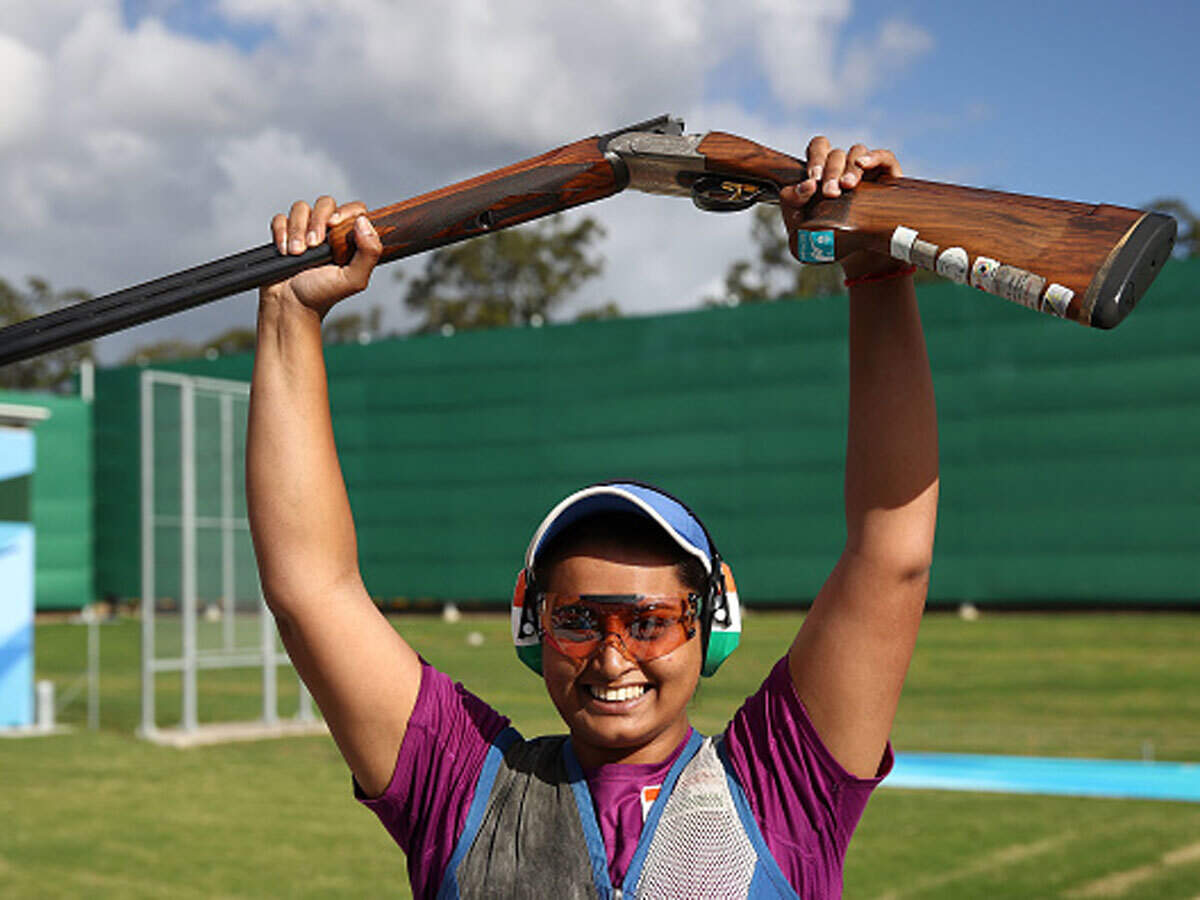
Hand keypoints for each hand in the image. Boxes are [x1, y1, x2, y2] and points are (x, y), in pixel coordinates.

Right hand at [264, 196, 382, 317]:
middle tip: (314, 245)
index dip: (346, 211)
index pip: (354, 210)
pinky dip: (281, 232)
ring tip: (297, 253)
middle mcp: (328, 232)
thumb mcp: (354, 279)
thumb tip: (364, 221)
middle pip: (325, 203)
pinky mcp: (284, 235)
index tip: (335, 225)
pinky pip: (281, 218)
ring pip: (301, 208)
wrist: (290, 306)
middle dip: (317, 221)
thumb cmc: (323, 295)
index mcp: (349, 240)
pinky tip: (285, 251)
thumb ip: (368, 253)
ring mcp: (305, 232)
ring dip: (297, 230)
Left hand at [779, 138, 905, 280]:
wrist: (861, 255)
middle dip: (830, 171)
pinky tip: (863, 164)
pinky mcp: (888, 176)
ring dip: (849, 168)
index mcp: (823, 172)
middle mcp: (845, 167)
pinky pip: (884, 156)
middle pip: (835, 153)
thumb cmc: (828, 237)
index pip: (818, 148)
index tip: (812, 182)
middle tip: (830, 192)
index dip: (815, 159)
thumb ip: (792, 203)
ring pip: (856, 153)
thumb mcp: (802, 225)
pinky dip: (874, 157)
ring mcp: (867, 169)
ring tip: (847, 187)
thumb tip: (803, 187)